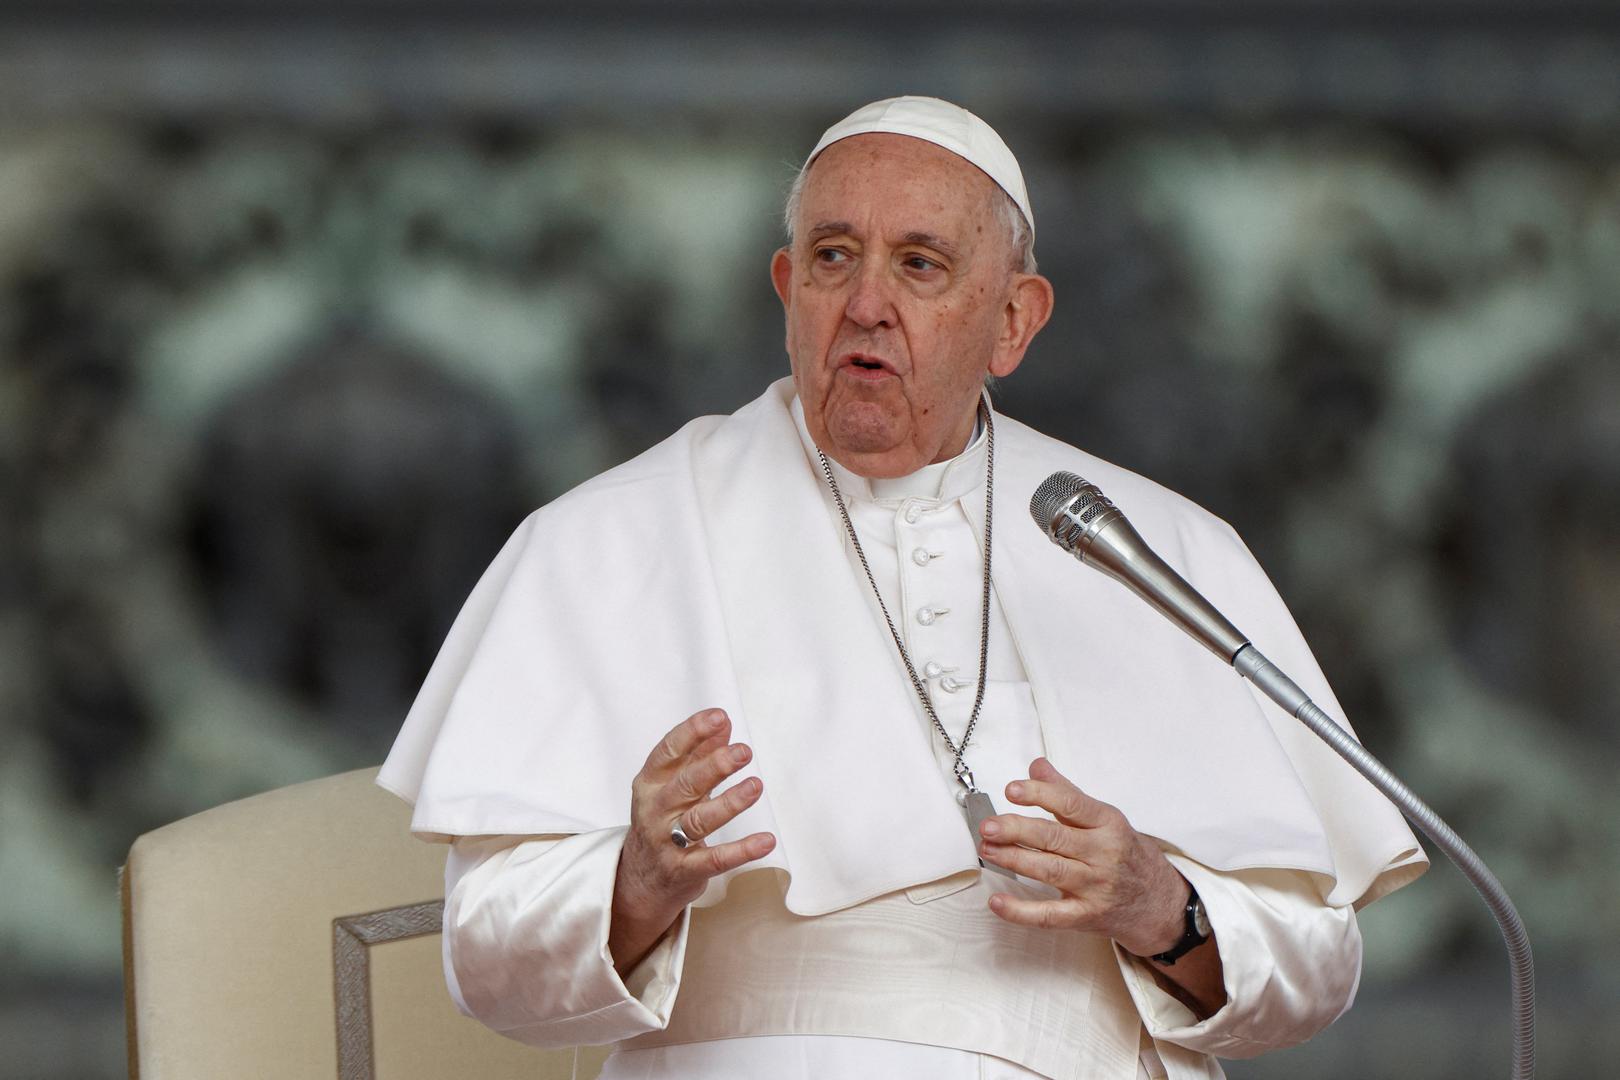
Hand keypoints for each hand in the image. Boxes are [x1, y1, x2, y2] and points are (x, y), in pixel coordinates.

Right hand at [609, 708, 775, 973]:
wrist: (641, 878)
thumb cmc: (663, 820)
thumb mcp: (674, 784)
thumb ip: (698, 754)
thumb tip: (723, 723)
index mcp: (650, 782)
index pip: (668, 751)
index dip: (693, 732)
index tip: (719, 716)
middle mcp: (655, 810)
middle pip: (685, 784)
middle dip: (715, 766)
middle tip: (744, 751)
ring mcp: (667, 842)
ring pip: (699, 820)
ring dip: (730, 803)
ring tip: (756, 786)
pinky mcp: (684, 870)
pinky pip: (714, 860)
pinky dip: (741, 851)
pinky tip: (766, 840)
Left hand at [976, 757, 1189, 957]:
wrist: (1162, 904)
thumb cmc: (1127, 855)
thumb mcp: (1105, 819)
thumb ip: (1067, 793)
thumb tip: (1037, 766)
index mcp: (1107, 823)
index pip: (1071, 804)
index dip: (1039, 795)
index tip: (1012, 789)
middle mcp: (1103, 854)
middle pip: (1054, 838)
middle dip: (1017, 830)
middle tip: (988, 825)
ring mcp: (1095, 887)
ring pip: (1049, 871)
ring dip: (1014, 860)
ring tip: (987, 849)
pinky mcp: (1086, 916)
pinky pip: (1050, 916)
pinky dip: (1021, 911)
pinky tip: (997, 902)